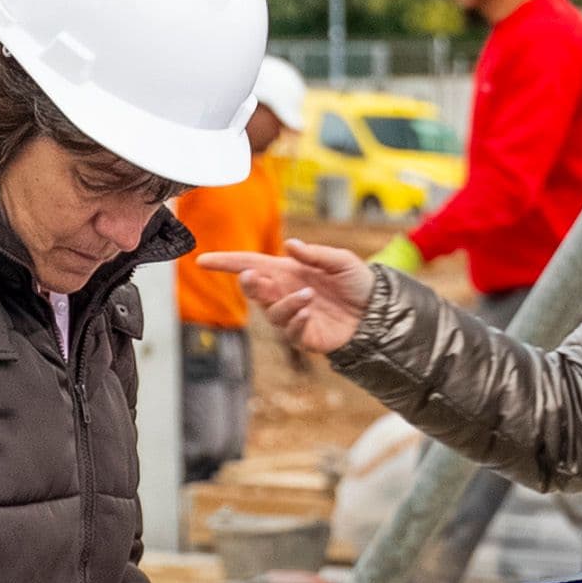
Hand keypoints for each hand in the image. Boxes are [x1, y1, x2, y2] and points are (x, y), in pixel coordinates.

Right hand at [235, 243, 377, 355]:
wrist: (378, 310)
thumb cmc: (358, 282)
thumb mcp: (341, 260)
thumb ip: (315, 254)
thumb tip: (290, 245)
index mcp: (288, 271)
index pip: (250, 264)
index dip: (226, 262)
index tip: (203, 260)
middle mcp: (285, 293)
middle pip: (254, 290)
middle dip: (251, 284)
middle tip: (256, 278)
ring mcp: (293, 316)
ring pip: (272, 313)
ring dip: (285, 303)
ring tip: (308, 296)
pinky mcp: (304, 336)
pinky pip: (291, 332)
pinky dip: (297, 321)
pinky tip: (310, 312)